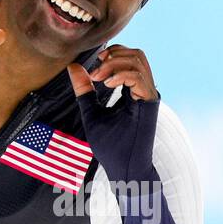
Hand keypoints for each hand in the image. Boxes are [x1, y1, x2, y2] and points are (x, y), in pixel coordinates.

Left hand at [67, 44, 160, 183]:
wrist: (124, 169)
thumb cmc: (111, 147)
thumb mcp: (92, 113)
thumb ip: (85, 91)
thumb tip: (73, 67)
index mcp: (132, 91)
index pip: (128, 59)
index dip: (111, 55)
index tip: (92, 70)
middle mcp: (143, 90)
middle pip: (136, 54)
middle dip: (114, 55)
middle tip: (96, 71)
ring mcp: (147, 95)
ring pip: (138, 60)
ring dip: (115, 63)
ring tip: (98, 79)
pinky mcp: (149, 103)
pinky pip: (138, 76)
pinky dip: (120, 75)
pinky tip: (106, 85)